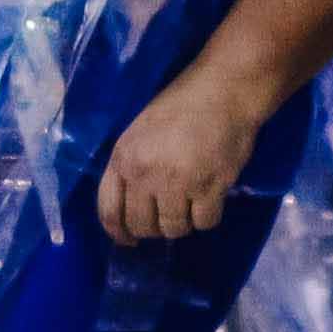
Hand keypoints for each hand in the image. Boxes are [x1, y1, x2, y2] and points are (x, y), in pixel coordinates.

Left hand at [92, 62, 267, 243]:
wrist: (223, 91)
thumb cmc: (181, 106)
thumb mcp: (139, 132)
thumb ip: (131, 167)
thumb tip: (133, 207)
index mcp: (123, 158)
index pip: (109, 211)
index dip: (118, 232)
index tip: (129, 240)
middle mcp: (145, 174)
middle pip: (142, 226)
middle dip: (154, 229)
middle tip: (168, 216)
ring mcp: (177, 183)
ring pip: (173, 229)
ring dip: (182, 223)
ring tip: (191, 203)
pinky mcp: (209, 188)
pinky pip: (203, 223)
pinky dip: (207, 217)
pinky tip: (210, 199)